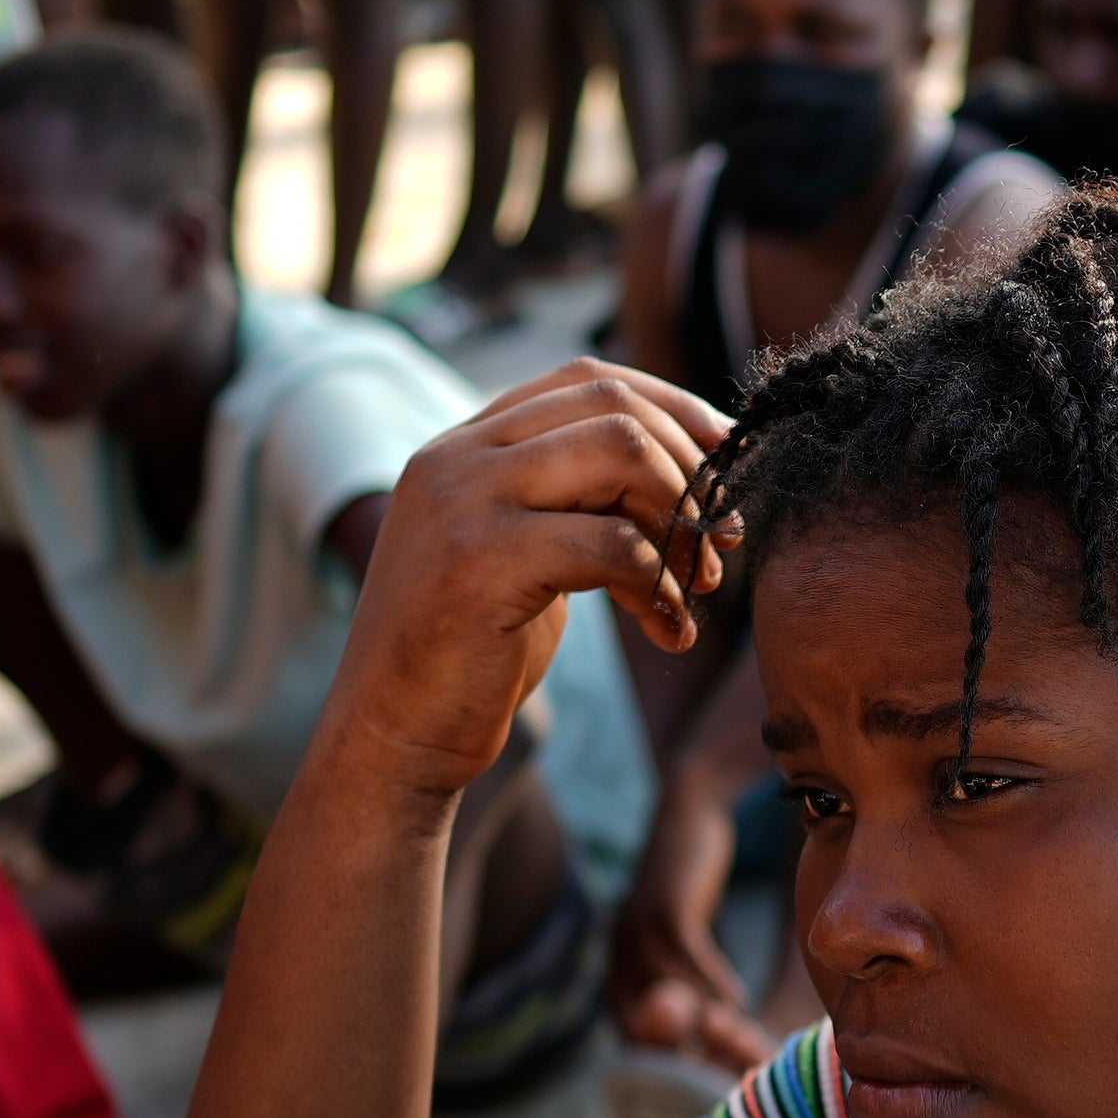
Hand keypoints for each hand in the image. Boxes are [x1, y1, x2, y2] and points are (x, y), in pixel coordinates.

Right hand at [311, 362, 739, 804]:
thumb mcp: (523, 555)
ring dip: (681, 517)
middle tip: (720, 542)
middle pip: (612, 405)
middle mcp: (457, 457)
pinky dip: (660, 583)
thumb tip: (692, 473)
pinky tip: (670, 632)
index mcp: (463, 445)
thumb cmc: (467, 656)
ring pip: (621, 451)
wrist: (392, 739)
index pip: (586, 378)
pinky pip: (613, 542)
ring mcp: (464, 502)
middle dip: (689, 467)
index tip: (725, 462)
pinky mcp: (481, 562)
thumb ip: (575, 502)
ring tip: (695, 585)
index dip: (672, 411)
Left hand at [606, 777, 780, 1070]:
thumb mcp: (673, 928)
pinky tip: (738, 998)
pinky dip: (716, 983)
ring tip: (737, 1040)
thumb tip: (696, 1018)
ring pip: (673, 994)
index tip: (690, 1079)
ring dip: (706, 1021)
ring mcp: (639, 930)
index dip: (656, 1057)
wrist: (687, 812)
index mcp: (618, 959)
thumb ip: (672, 969)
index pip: (627, 1025)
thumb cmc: (689, 877)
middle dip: (682, 1049)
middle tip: (716, 1070)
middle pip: (646, 1018)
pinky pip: (693, 961)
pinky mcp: (668, 910)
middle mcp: (620, 949)